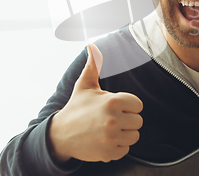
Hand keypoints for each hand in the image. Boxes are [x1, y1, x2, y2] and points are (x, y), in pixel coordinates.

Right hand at [48, 44, 142, 162]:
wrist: (60, 134)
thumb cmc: (76, 107)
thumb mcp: (84, 85)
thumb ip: (93, 65)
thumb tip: (91, 45)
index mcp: (113, 101)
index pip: (138, 105)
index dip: (128, 106)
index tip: (116, 107)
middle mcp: (113, 119)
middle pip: (138, 121)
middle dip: (127, 120)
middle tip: (111, 119)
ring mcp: (111, 137)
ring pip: (134, 136)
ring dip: (124, 134)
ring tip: (109, 129)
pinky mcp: (108, 153)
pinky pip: (125, 150)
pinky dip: (117, 147)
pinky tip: (106, 140)